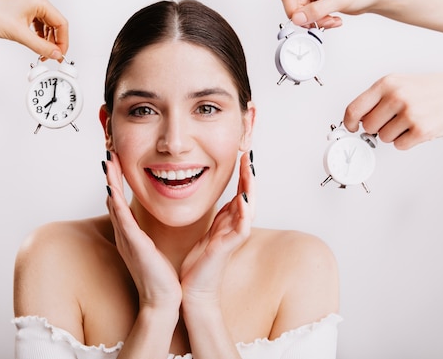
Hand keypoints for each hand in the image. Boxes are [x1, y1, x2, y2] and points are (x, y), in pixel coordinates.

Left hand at [0, 0, 68, 60]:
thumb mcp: (19, 34)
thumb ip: (41, 46)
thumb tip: (55, 54)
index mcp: (38, 0)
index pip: (61, 23)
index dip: (63, 41)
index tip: (60, 54)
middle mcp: (35, 0)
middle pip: (55, 24)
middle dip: (55, 42)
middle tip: (51, 56)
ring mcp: (28, 4)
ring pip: (47, 25)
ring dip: (46, 40)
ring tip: (42, 52)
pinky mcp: (22, 10)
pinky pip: (37, 25)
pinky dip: (38, 36)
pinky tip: (35, 44)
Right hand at [103, 151, 181, 309]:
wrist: (162, 299)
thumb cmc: (159, 275)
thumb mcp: (150, 246)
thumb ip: (145, 231)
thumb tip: (148, 219)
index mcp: (128, 232)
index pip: (118, 199)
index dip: (116, 178)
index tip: (116, 158)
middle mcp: (123, 233)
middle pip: (111, 197)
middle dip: (110, 175)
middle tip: (108, 152)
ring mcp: (126, 238)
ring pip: (114, 204)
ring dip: (110, 183)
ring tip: (108, 163)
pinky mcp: (134, 245)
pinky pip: (123, 220)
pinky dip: (116, 204)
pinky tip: (112, 190)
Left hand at [180, 151, 254, 304]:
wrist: (192, 289)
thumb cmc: (197, 263)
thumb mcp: (206, 231)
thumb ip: (214, 216)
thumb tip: (210, 196)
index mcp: (228, 221)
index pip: (240, 191)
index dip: (242, 173)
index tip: (241, 152)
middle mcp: (234, 226)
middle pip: (248, 195)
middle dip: (249, 174)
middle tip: (249, 153)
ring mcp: (233, 236)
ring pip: (249, 206)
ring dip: (250, 187)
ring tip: (249, 168)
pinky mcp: (228, 247)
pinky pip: (241, 227)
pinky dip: (244, 212)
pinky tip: (242, 198)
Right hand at [279, 0, 382, 27]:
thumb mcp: (338, 0)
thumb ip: (315, 10)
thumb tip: (297, 18)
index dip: (293, 10)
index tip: (301, 21)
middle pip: (294, 4)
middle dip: (308, 17)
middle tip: (321, 21)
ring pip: (301, 12)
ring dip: (315, 20)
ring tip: (331, 19)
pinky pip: (309, 14)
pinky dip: (319, 20)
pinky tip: (332, 18)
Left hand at [343, 72, 442, 149]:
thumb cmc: (434, 90)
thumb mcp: (401, 84)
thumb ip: (377, 99)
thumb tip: (356, 118)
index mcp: (387, 83)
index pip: (354, 108)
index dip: (349, 122)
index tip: (351, 128)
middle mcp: (396, 96)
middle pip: (368, 127)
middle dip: (378, 128)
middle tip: (393, 121)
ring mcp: (409, 113)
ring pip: (383, 138)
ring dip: (394, 135)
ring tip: (410, 122)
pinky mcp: (422, 130)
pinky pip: (399, 146)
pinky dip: (407, 142)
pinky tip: (418, 129)